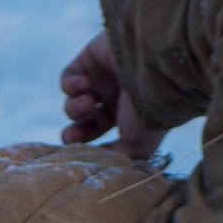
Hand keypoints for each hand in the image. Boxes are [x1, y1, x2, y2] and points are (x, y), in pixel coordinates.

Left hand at [58, 30, 167, 161]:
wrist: (154, 70)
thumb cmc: (147, 111)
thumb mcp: (137, 147)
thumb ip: (117, 158)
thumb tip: (99, 163)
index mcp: (128, 117)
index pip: (100, 135)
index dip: (87, 145)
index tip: (85, 151)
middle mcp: (116, 98)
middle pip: (83, 121)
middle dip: (74, 133)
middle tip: (72, 136)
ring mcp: (104, 78)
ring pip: (74, 101)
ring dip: (75, 108)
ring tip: (87, 103)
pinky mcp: (91, 59)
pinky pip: (68, 78)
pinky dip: (70, 85)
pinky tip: (84, 86)